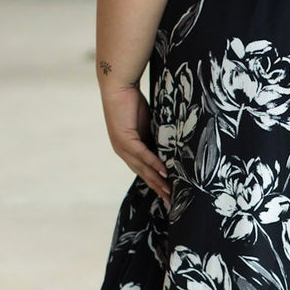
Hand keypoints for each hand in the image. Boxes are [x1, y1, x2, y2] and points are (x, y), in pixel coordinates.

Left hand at [101, 85, 170, 206]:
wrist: (118, 87)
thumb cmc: (132, 102)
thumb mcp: (147, 124)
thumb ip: (155, 137)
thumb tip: (171, 146)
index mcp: (128, 150)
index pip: (144, 171)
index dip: (156, 184)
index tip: (168, 195)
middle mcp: (123, 151)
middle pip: (143, 174)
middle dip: (158, 189)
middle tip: (171, 202)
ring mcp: (122, 146)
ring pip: (142, 168)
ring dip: (156, 181)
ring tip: (169, 192)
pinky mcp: (125, 138)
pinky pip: (141, 154)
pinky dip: (153, 163)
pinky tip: (163, 172)